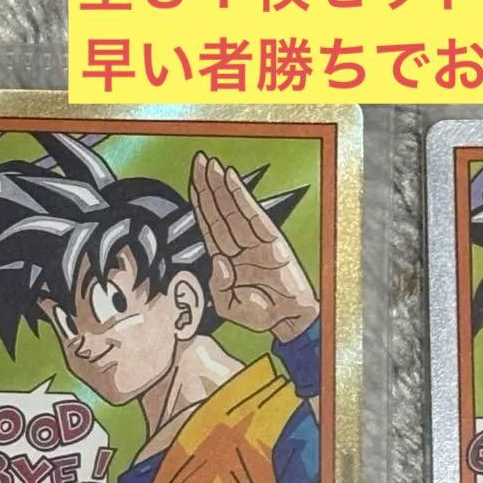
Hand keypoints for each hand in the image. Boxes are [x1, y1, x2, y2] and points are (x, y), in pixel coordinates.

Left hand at [189, 152, 318, 341]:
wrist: (288, 321)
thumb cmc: (260, 314)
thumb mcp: (228, 306)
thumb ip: (218, 286)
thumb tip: (219, 260)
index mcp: (226, 260)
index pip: (210, 225)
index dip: (201, 203)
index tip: (193, 180)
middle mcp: (240, 246)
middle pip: (219, 211)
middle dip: (208, 186)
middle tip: (199, 161)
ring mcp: (256, 242)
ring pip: (233, 209)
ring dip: (221, 186)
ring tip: (211, 165)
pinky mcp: (273, 242)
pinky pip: (254, 215)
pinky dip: (242, 196)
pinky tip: (232, 179)